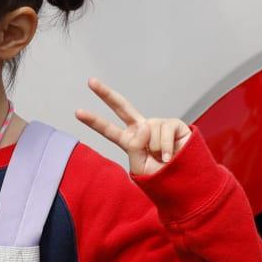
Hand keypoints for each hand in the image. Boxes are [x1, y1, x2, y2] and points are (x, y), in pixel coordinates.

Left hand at [74, 77, 191, 176]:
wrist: (184, 181)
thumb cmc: (161, 175)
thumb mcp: (140, 166)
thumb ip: (135, 146)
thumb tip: (144, 125)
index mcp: (130, 140)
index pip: (109, 130)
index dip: (94, 121)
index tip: (78, 112)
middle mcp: (142, 128)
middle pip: (122, 107)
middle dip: (105, 94)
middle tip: (90, 81)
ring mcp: (157, 124)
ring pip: (149, 134)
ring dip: (157, 152)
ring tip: (165, 159)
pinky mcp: (174, 124)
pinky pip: (164, 134)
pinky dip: (167, 149)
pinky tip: (172, 156)